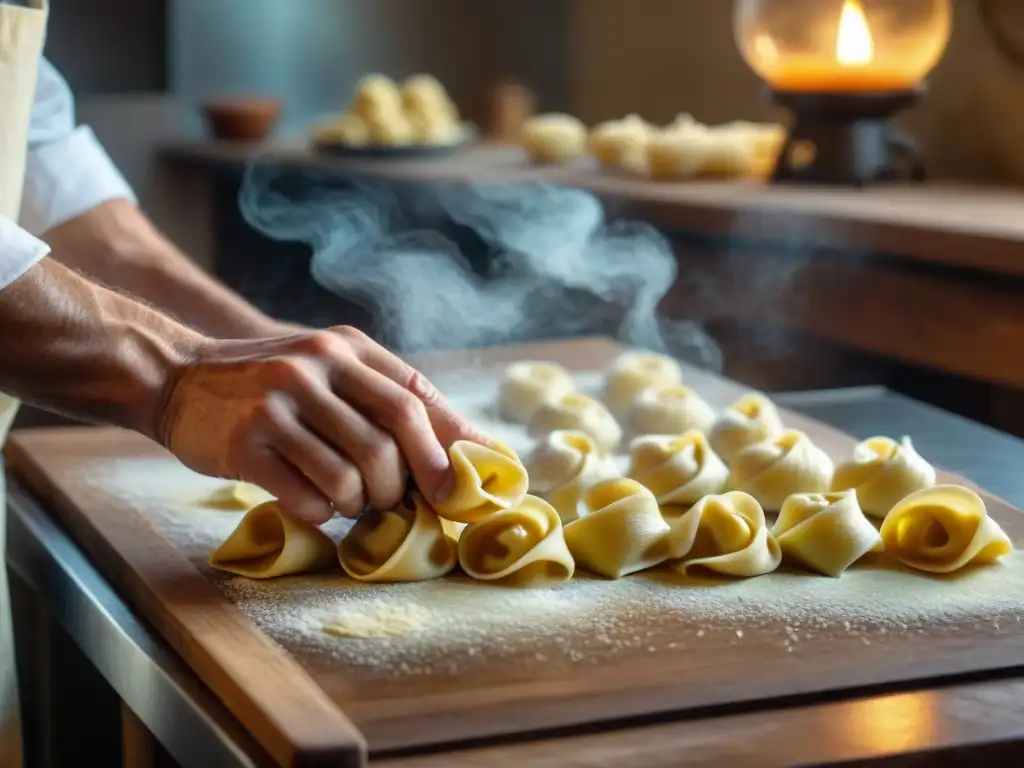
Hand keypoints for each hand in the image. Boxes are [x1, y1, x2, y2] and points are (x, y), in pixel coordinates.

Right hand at [156, 326, 488, 523]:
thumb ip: (385, 399)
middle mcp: (315, 367)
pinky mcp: (244, 444)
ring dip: (362, 503)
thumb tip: (465, 448)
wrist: (175, 376)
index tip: (467, 487)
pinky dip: (323, 513)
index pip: (415, 397)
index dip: (450, 446)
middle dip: (410, 481)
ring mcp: (277, 404)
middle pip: (391, 435)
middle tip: (403, 502)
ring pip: (352, 475)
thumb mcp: (329, 369)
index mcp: (347, 348)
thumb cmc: (271, 384)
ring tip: (351, 501)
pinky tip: (316, 505)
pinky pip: (307, 497)